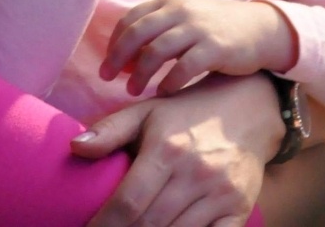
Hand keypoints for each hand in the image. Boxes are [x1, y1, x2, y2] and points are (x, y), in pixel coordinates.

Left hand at [72, 72, 280, 226]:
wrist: (250, 108)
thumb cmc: (187, 112)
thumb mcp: (147, 112)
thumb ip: (110, 131)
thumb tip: (75, 148)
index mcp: (167, 150)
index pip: (128, 203)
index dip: (103, 226)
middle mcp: (195, 174)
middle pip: (149, 226)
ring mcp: (221, 195)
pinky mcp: (239, 210)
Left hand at [102, 0, 296, 96]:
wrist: (259, 29)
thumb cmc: (215, 29)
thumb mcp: (184, 20)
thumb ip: (156, 33)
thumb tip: (124, 61)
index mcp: (169, 2)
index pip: (130, 20)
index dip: (114, 44)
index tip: (107, 65)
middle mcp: (180, 10)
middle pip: (137, 33)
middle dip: (118, 58)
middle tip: (108, 78)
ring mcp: (198, 28)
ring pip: (156, 51)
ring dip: (140, 74)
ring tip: (132, 91)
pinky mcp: (215, 48)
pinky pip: (183, 67)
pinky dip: (168, 82)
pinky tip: (163, 93)